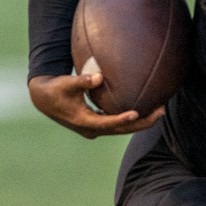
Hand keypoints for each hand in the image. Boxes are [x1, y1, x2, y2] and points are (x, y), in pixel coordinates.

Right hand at [28, 73, 162, 138]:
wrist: (44, 99)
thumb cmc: (55, 89)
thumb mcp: (65, 83)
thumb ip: (83, 81)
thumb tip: (100, 76)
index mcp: (83, 121)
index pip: (106, 123)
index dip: (121, 120)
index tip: (136, 113)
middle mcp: (91, 129)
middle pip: (121, 129)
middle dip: (142, 122)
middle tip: (161, 111)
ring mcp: (95, 128)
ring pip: (122, 128)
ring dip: (141, 122)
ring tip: (160, 111)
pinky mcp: (98, 124)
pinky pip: (119, 124)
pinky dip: (132, 119)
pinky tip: (146, 110)